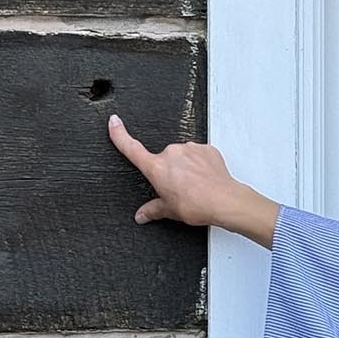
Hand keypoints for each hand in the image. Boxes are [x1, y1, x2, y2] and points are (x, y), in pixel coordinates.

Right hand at [106, 115, 278, 246]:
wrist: (224, 201)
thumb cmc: (197, 205)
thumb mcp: (170, 211)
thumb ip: (153, 210)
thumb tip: (141, 216)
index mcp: (157, 167)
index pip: (131, 148)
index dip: (119, 134)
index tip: (114, 122)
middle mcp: (171, 153)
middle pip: (164, 160)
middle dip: (169, 172)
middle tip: (180, 190)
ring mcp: (189, 148)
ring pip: (183, 157)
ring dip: (186, 168)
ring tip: (195, 186)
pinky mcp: (206, 148)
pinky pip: (198, 155)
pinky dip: (200, 165)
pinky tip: (205, 179)